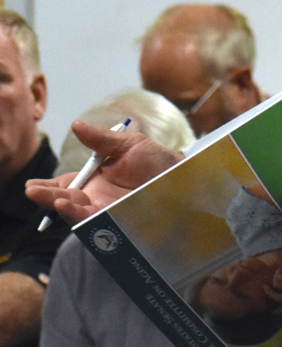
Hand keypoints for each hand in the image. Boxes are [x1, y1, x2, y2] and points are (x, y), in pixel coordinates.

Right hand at [25, 121, 180, 223]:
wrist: (184, 178)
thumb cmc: (158, 161)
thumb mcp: (129, 144)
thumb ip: (101, 139)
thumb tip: (75, 125)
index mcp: (96, 179)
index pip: (66, 184)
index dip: (48, 186)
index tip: (32, 186)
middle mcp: (97, 197)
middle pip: (66, 200)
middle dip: (47, 197)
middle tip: (32, 191)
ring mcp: (106, 211)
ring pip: (76, 212)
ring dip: (62, 205)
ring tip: (54, 197)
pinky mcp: (117, 221)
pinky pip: (95, 221)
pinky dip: (80, 214)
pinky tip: (70, 204)